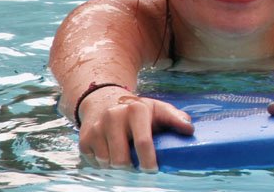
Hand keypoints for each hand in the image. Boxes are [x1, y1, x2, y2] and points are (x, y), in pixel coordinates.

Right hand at [77, 88, 193, 170]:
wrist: (103, 101)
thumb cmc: (137, 111)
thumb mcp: (157, 109)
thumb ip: (175, 118)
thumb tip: (189, 129)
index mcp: (135, 109)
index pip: (142, 142)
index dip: (148, 162)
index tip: (152, 171)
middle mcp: (114, 116)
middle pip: (122, 160)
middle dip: (132, 169)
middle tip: (138, 169)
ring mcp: (97, 128)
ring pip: (108, 164)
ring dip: (118, 167)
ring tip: (125, 158)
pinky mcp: (84, 139)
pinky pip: (96, 164)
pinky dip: (104, 165)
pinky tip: (110, 153)